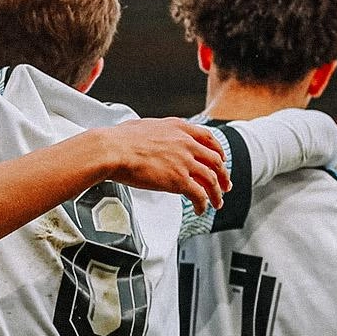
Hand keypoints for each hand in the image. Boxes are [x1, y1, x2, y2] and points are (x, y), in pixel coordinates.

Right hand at [88, 118, 228, 214]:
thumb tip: (153, 136)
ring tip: (217, 202)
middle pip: (215, 161)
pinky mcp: (179, 180)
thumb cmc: (119, 140)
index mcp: (178, 128)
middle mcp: (186, 143)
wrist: (112, 150)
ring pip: (212, 180)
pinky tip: (200, 209)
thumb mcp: (145, 126)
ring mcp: (185, 162)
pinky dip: (203, 204)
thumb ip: (158, 132)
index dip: (218, 151)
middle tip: (225, 185)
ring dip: (217, 193)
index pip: (208, 139)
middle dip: (223, 175)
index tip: (220, 159)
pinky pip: (199, 194)